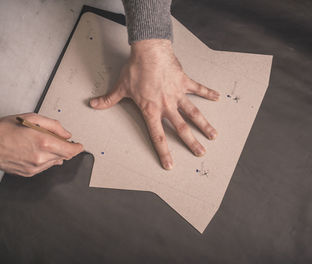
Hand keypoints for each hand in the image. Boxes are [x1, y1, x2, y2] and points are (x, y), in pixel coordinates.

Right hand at [0, 113, 82, 176]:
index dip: (77, 148)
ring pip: (55, 162)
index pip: (70, 150)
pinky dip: (45, 160)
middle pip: (64, 157)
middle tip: (59, 140)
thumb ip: (53, 126)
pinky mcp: (28, 173)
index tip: (79, 145)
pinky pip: (44, 167)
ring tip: (41, 143)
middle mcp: (41, 157)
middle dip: (65, 149)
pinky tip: (35, 151)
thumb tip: (66, 134)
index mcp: (44, 142)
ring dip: (55, 154)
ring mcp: (34, 167)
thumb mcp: (31, 118)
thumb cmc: (4, 129)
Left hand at [90, 39, 218, 169]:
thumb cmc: (136, 69)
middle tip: (200, 153)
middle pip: (181, 128)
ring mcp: (177, 94)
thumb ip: (108, 99)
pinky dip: (208, 93)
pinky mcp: (184, 82)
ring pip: (193, 113)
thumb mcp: (120, 87)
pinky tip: (217, 97)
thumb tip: (93, 105)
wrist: (149, 51)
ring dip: (204, 124)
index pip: (158, 136)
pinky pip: (198, 88)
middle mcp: (166, 105)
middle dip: (191, 142)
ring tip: (213, 135)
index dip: (164, 152)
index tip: (170, 164)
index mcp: (151, 110)